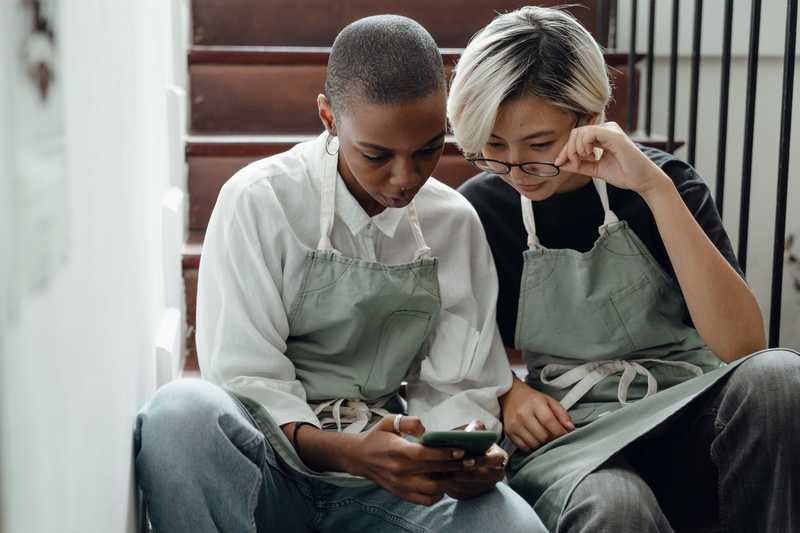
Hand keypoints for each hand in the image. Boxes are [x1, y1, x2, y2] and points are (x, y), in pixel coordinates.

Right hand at [346, 415, 469, 505]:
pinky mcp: (402, 494)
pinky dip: (438, 494)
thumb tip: (427, 430)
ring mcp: (402, 485)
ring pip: (433, 489)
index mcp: (399, 451)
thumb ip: (410, 422)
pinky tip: (442, 483)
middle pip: (434, 472)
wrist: (359, 457)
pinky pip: (425, 500)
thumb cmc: (377, 437)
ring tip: (458, 471)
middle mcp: (401, 471)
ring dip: (448, 481)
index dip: (445, 454)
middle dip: (455, 466)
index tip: (461, 450)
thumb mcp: (390, 421)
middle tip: (470, 460)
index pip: (426, 455)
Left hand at [437, 421, 507, 499]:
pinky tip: (442, 481)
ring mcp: (486, 486)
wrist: (463, 454)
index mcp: (499, 456)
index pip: (497, 460)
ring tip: (443, 475)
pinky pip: (465, 494)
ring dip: (458, 482)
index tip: (468, 460)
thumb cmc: (470, 441)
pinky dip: (453, 489)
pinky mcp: (474, 493)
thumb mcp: (474, 431)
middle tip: (452, 471)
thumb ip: (475, 429)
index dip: (483, 461)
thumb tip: (470, 433)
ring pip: (474, 488)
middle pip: (486, 478)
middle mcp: (496, 473)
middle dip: (468, 475)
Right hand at [501, 378, 574, 451]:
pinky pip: (524, 447)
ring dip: (542, 443)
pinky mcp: (509, 432)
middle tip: (553, 435)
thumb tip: (570, 428)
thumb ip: (562, 414)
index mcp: (535, 403)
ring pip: (534, 443)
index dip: (559, 431)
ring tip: (543, 435)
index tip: (564, 434)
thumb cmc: (531, 399)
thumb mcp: (549, 401)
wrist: (510, 395)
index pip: (549, 421)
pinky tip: (533, 437)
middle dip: (551, 438)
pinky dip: (532, 445)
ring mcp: (514, 424)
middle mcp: (523, 413)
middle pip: (542, 435)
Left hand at [553, 121, 671, 197]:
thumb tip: (560, 163)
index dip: (565, 150)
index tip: (559, 163)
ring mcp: (611, 130)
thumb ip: (579, 165)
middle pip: (576, 133)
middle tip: (572, 164)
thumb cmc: (624, 173)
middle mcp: (606, 129)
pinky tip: (590, 155)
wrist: (642, 180)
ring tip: (585, 160)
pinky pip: (590, 133)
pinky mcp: (614, 135)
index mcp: (602, 136)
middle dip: (568, 150)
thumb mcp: (595, 169)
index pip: (577, 136)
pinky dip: (584, 145)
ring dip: (575, 149)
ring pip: (580, 132)